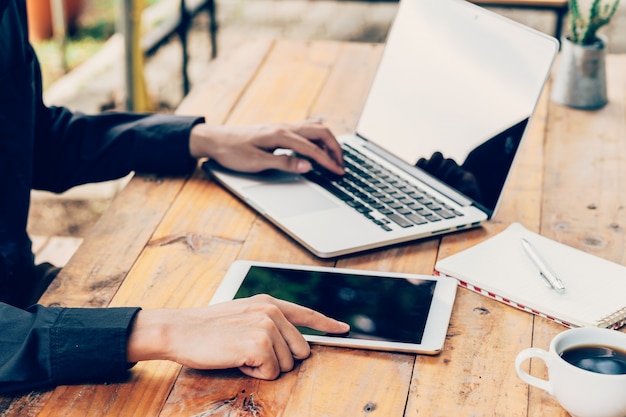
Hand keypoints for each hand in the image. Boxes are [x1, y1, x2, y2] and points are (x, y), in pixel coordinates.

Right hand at [126, 294, 349, 379]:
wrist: (180, 330)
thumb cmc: (206, 329)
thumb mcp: (241, 315)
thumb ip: (267, 321)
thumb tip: (290, 341)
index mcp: (268, 302)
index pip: (306, 313)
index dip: (327, 324)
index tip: (343, 330)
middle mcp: (271, 311)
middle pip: (300, 350)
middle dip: (279, 360)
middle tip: (249, 352)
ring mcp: (267, 326)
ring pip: (286, 364)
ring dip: (263, 367)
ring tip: (239, 353)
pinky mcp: (260, 343)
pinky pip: (272, 372)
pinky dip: (254, 373)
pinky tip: (237, 359)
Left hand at [189, 120, 344, 174]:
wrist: (215, 139)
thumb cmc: (233, 152)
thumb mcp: (257, 162)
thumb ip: (284, 164)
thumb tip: (308, 166)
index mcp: (280, 135)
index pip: (313, 148)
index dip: (328, 161)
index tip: (338, 172)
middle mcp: (284, 127)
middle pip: (321, 131)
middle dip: (335, 147)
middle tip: (342, 164)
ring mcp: (282, 126)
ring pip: (315, 128)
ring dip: (328, 141)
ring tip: (334, 157)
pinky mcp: (279, 130)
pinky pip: (306, 130)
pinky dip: (318, 138)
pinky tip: (317, 149)